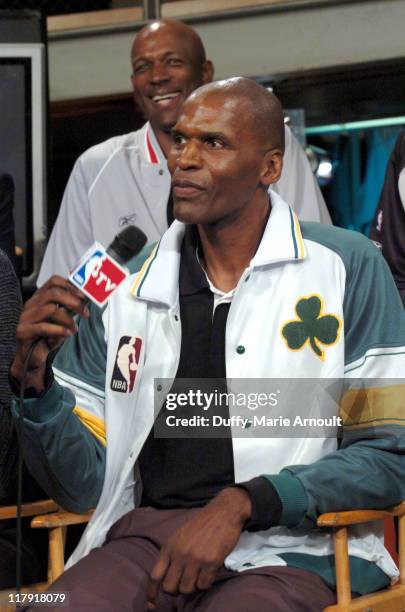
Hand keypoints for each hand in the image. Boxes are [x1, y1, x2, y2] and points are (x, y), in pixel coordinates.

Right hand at [10, 276, 89, 393]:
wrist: (31, 357)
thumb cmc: (47, 337)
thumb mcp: (61, 320)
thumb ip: (70, 309)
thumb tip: (86, 299)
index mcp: (40, 298)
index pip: (54, 281)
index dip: (70, 286)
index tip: (84, 296)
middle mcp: (31, 304)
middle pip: (53, 293)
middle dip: (73, 302)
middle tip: (85, 312)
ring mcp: (25, 317)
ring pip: (51, 309)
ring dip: (68, 319)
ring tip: (75, 328)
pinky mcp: (23, 331)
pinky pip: (43, 327)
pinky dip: (59, 330)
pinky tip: (67, 334)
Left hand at [146, 488, 250, 608]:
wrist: (223, 512)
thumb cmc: (201, 523)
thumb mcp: (179, 535)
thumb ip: (172, 554)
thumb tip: (167, 577)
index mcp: (169, 546)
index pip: (155, 576)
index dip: (152, 593)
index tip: (151, 605)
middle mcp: (179, 554)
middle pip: (169, 587)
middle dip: (175, 591)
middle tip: (183, 586)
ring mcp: (195, 559)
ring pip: (186, 589)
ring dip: (191, 588)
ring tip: (197, 578)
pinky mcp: (211, 562)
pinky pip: (203, 585)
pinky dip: (205, 584)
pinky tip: (208, 574)